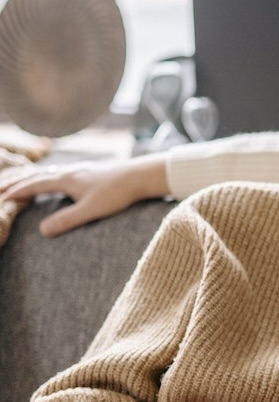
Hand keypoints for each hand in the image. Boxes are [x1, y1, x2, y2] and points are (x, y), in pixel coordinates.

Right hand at [0, 153, 169, 236]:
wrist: (141, 176)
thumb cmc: (118, 193)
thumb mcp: (92, 210)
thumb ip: (67, 220)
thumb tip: (42, 231)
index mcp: (66, 180)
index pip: (34, 185)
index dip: (17, 192)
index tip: (2, 197)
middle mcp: (70, 171)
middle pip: (37, 175)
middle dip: (18, 181)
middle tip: (0, 187)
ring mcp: (81, 170)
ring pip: (50, 172)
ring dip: (32, 177)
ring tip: (22, 182)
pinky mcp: (92, 172)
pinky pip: (62, 172)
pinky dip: (50, 176)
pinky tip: (57, 180)